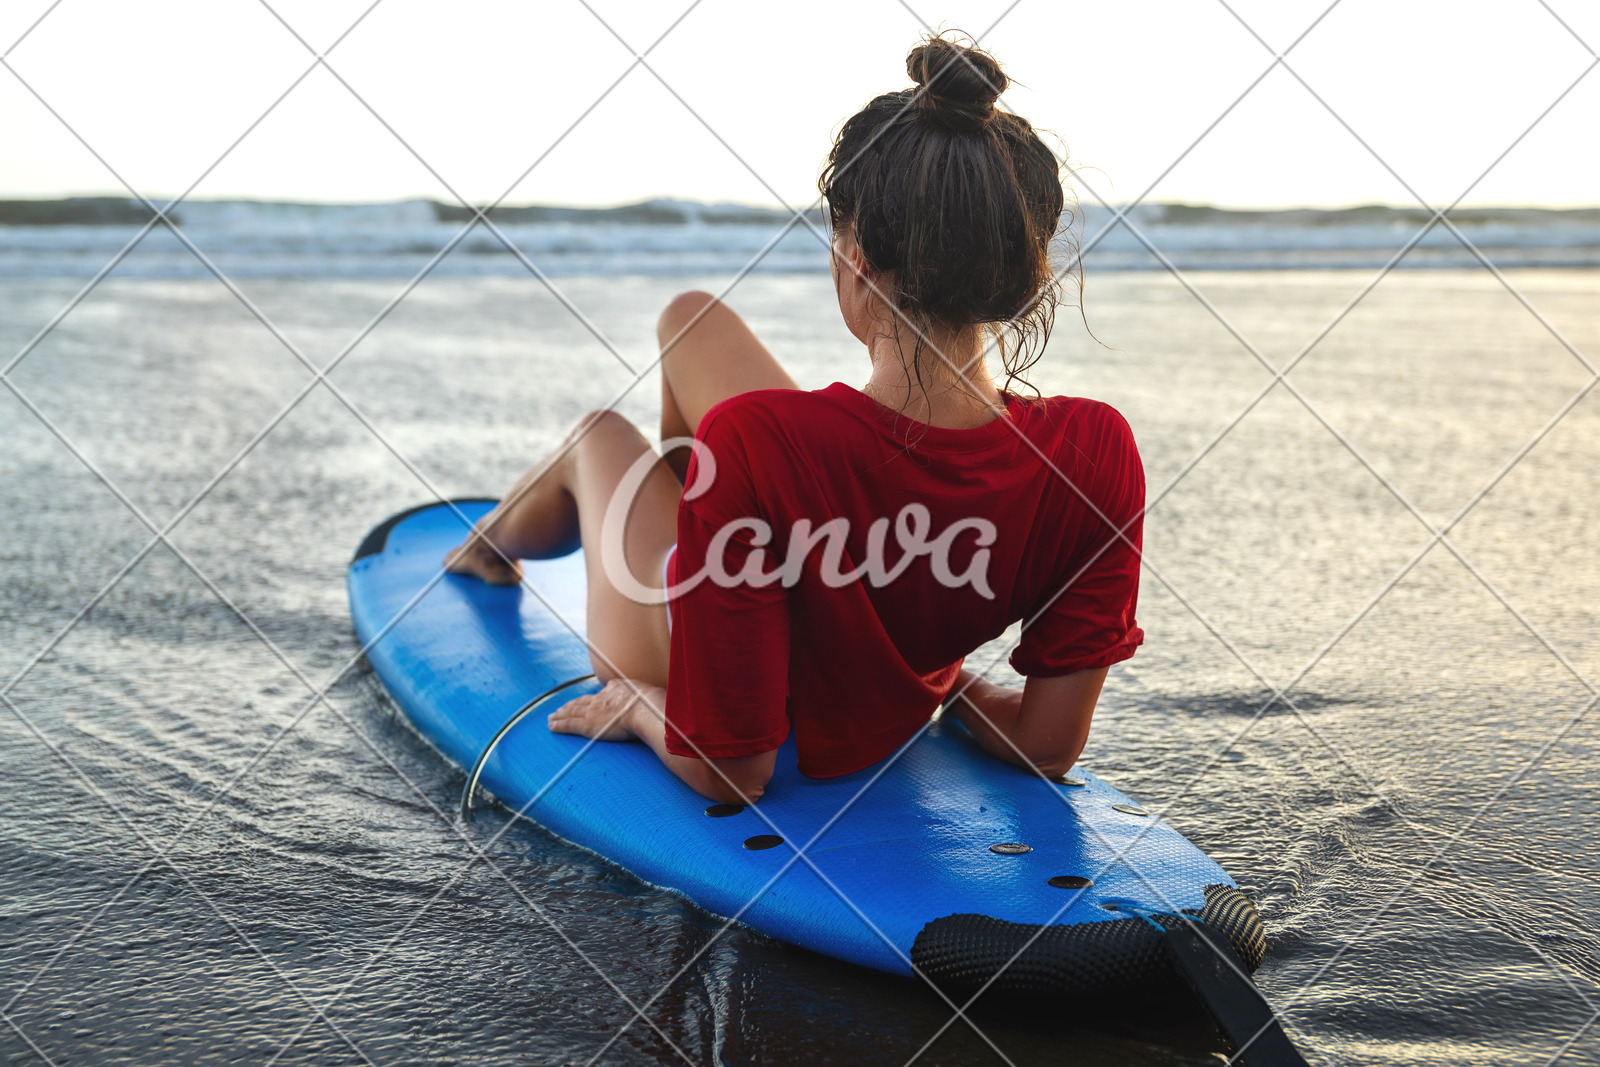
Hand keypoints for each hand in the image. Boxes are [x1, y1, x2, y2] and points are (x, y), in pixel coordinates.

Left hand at [547, 679, 662, 741]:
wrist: (645, 710)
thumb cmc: (654, 706)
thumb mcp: (653, 696)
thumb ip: (650, 699)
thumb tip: (659, 704)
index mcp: (617, 690)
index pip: (601, 694)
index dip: (593, 698)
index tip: (588, 700)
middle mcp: (602, 698)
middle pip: (582, 702)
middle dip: (571, 705)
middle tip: (561, 709)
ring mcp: (593, 711)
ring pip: (572, 712)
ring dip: (560, 714)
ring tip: (552, 717)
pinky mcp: (587, 724)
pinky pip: (568, 724)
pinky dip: (558, 725)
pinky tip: (551, 726)